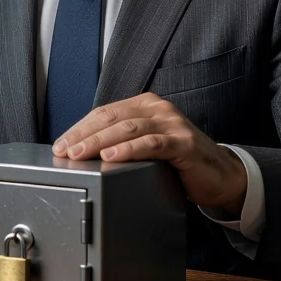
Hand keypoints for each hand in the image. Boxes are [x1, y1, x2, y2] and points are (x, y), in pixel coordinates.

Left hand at [52, 94, 247, 216]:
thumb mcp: (146, 146)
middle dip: (83, 135)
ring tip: (80, 154)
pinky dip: (129, 149)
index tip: (61, 144)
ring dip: (99, 141)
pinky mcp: (183, 142)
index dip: (79, 128)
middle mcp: (157, 109)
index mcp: (145, 105)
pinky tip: (112, 156)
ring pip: (128, 128)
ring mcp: (172, 123)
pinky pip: (152, 144)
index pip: (104, 113)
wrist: (220, 175)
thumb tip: (82, 152)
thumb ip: (122, 141)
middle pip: (111, 118)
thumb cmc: (178, 162)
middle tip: (64, 151)